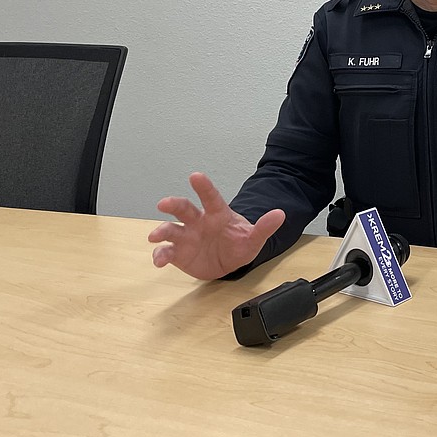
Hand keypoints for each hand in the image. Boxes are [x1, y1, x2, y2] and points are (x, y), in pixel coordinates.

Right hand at [148, 172, 285, 279]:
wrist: (228, 261)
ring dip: (161, 231)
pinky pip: (166, 252)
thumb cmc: (239, 243)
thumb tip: (280, 214)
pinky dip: (160, 255)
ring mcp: (186, 236)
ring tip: (155, 236)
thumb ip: (264, 227)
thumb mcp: (254, 238)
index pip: (211, 197)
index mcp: (217, 215)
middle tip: (164, 203)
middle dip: (173, 204)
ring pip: (170, 229)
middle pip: (184, 208)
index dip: (204, 187)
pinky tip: (158, 260)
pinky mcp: (178, 253)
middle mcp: (198, 222)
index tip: (196, 176)